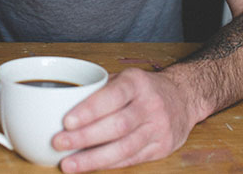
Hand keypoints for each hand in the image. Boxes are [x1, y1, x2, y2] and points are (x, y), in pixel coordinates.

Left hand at [52, 68, 197, 172]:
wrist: (184, 97)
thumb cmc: (144, 88)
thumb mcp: (125, 78)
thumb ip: (99, 90)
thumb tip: (61, 105)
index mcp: (137, 83)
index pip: (113, 96)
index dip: (90, 110)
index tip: (66, 121)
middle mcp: (150, 104)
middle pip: (116, 125)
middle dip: (85, 137)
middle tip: (58, 143)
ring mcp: (158, 127)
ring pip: (124, 147)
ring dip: (93, 159)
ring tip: (69, 164)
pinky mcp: (162, 147)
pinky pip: (131, 159)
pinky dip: (108, 164)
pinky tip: (90, 166)